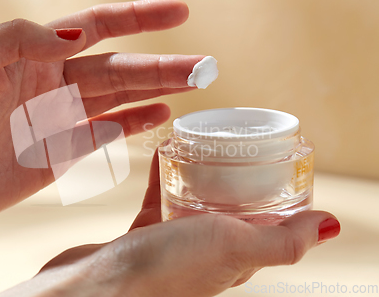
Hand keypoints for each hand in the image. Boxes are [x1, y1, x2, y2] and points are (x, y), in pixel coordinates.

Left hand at [0, 0, 203, 252]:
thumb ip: (20, 38)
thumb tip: (75, 35)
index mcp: (33, 54)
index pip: (97, 27)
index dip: (139, 18)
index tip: (179, 12)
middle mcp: (53, 82)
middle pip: (120, 67)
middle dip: (163, 64)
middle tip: (205, 65)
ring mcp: (60, 118)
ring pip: (120, 98)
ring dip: (158, 89)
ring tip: (194, 83)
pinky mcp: (61, 153)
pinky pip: (106, 133)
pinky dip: (134, 123)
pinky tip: (160, 113)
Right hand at [0, 150, 339, 296]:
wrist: (96, 287)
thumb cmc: (164, 271)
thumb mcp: (234, 248)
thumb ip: (283, 240)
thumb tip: (332, 225)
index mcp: (236, 258)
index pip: (271, 225)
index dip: (281, 196)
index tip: (280, 161)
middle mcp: (207, 254)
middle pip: (232, 212)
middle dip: (239, 180)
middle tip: (240, 145)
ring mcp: (173, 246)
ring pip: (194, 204)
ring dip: (199, 177)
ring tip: (201, 145)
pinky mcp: (143, 236)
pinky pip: (159, 200)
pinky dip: (162, 177)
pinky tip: (162, 154)